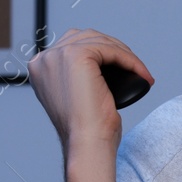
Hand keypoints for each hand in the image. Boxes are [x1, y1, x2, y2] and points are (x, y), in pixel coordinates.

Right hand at [26, 29, 154, 148]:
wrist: (86, 143)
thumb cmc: (86, 130)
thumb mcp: (76, 96)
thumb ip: (77, 77)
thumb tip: (102, 66)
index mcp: (40, 68)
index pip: (72, 45)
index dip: (101, 52)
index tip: (122, 69)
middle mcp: (43, 59)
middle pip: (86, 37)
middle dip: (114, 50)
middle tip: (135, 70)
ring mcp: (57, 55)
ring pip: (100, 41)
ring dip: (125, 54)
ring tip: (140, 73)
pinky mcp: (76, 56)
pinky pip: (111, 49)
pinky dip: (129, 60)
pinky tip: (141, 74)